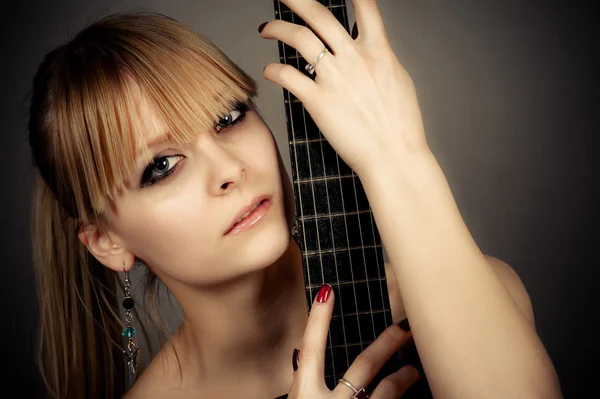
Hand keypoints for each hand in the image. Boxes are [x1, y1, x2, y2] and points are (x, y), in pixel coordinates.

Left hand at [260, 0, 427, 175]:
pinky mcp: (318, 101)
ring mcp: (334, 78)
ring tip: (267, 29)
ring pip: (299, 39)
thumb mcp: (397, 80)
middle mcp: (354, 59)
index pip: (365, 6)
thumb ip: (379, 59)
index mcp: (378, 52)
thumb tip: (371, 47)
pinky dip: (273, 70)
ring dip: (277, 29)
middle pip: (320, 15)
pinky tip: (270, 70)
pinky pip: (287, 76)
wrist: (393, 156)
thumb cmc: (399, 125)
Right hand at [289, 284, 420, 397]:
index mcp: (305, 394)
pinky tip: (412, 395)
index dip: (319, 319)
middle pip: (363, 365)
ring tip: (412, 371)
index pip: (311, 350)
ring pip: (386, 391)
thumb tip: (303, 358)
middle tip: (404, 324)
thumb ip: (303, 384)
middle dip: (386, 343)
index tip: (327, 290)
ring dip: (402, 377)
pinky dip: (401, 398)